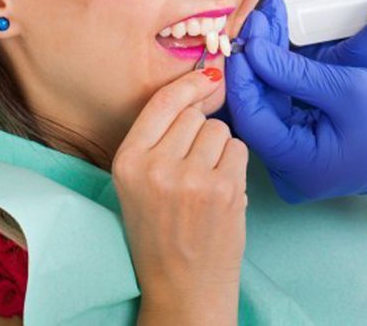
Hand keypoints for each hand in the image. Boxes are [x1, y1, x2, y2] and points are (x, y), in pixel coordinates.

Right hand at [112, 68, 247, 322]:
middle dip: (200, 133)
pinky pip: (238, 149)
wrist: (183, 289)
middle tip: (194, 168)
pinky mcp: (224, 190)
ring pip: (220, 130)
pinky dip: (235, 164)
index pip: (162, 102)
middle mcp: (156, 167)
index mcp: (127, 162)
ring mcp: (192, 179)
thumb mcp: (138, 183)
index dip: (189, 86)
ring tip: (207, 182)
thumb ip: (159, 137)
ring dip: (220, 149)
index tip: (207, 77)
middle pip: (195, 115)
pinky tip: (223, 190)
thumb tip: (202, 82)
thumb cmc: (159, 234)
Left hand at [225, 6, 366, 202]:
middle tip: (262, 19)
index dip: (243, 73)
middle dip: (259, 55)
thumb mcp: (345, 91)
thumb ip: (293, 72)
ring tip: (270, 21)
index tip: (247, 37)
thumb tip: (255, 51)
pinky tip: (279, 42)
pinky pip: (283, 100)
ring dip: (269, 58)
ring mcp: (297, 150)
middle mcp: (290, 164)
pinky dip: (282, 70)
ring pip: (269, 97)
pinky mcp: (306, 136)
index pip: (250, 116)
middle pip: (258, 102)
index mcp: (296, 165)